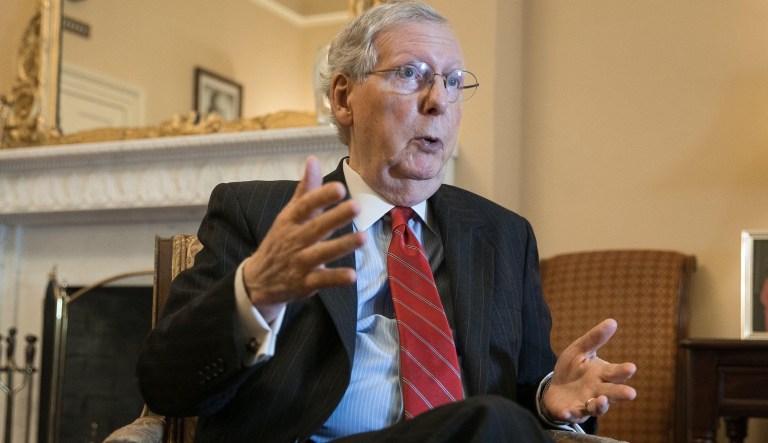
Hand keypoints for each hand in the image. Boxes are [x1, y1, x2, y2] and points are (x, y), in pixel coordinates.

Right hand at [242, 156, 365, 321]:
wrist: (259, 280)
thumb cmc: (281, 240)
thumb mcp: (289, 215)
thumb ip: (305, 190)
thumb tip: (313, 159)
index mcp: (290, 221)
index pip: (305, 206)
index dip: (321, 197)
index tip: (339, 188)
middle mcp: (294, 240)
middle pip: (316, 227)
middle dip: (336, 217)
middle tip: (356, 206)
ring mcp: (299, 262)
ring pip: (322, 253)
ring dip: (342, 245)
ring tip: (364, 238)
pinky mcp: (305, 283)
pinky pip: (322, 280)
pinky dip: (336, 278)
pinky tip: (352, 275)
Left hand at [543, 318, 636, 422]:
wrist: (555, 387)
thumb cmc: (572, 368)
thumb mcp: (580, 350)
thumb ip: (594, 338)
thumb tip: (612, 321)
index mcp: (601, 374)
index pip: (615, 372)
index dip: (623, 371)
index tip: (631, 368)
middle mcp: (598, 391)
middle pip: (612, 393)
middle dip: (620, 393)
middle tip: (631, 394)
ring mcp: (585, 403)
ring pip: (596, 407)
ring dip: (600, 405)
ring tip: (602, 401)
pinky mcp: (572, 411)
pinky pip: (572, 414)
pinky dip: (570, 413)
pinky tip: (567, 411)